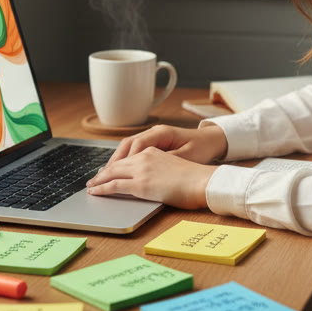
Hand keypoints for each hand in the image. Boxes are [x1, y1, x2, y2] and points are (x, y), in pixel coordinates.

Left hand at [86, 148, 216, 208]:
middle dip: (103, 172)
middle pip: (116, 164)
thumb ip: (160, 170)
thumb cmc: (195, 178)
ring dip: (99, 180)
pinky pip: (114, 185)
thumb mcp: (174, 166)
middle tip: (93, 179)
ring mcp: (141, 170)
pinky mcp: (140, 185)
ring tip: (91, 186)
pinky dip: (102, 188)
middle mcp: (145, 157)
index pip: (128, 157)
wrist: (202, 181)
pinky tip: (95, 192)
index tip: (107, 171)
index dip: (115, 165)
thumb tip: (154, 180)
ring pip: (112, 173)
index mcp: (154, 151)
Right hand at [105, 124, 227, 165]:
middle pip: (127, 145)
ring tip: (103, 176)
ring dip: (116, 161)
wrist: (213, 142)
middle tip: (98, 178)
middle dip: (112, 163)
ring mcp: (154, 137)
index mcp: (161, 133)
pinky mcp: (155, 144)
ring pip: (128, 147)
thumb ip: (165, 161)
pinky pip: (134, 150)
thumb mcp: (186, 157)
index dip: (121, 161)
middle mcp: (154, 132)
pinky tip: (118, 171)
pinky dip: (124, 160)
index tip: (108, 175)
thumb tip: (146, 170)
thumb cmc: (202, 149)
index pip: (134, 145)